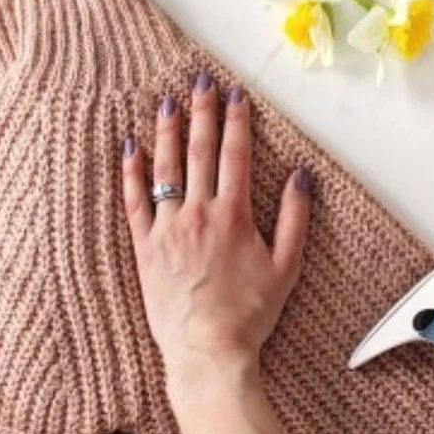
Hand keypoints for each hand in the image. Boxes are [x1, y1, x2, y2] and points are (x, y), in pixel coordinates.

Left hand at [121, 72, 310, 407]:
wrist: (207, 350)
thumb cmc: (250, 313)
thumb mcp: (287, 266)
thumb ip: (296, 217)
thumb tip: (302, 176)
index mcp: (233, 216)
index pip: (235, 156)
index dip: (236, 121)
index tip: (236, 95)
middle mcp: (198, 214)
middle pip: (200, 152)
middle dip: (202, 113)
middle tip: (201, 82)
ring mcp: (168, 230)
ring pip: (166, 169)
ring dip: (168, 132)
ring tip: (167, 103)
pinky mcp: (146, 248)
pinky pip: (135, 202)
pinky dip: (133, 173)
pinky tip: (132, 149)